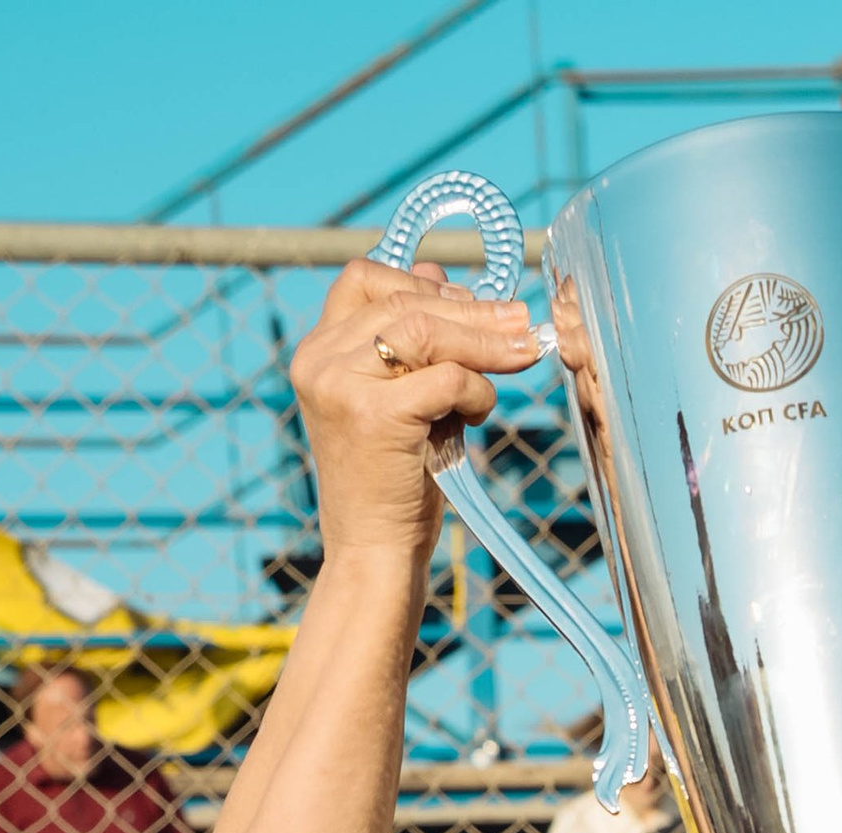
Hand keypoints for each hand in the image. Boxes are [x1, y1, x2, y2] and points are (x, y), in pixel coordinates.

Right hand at [291, 254, 539, 562]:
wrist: (374, 551)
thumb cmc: (393, 480)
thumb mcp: (400, 397)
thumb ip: (413, 340)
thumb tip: (437, 272)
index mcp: (318, 350)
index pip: (363, 279)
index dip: (421, 283)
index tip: (471, 303)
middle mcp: (319, 359)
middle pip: (405, 302)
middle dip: (473, 312)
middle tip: (522, 322)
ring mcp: (340, 384)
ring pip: (425, 330)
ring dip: (484, 342)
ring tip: (522, 355)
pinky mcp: (372, 413)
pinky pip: (444, 377)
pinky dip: (475, 390)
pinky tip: (480, 415)